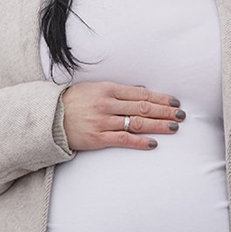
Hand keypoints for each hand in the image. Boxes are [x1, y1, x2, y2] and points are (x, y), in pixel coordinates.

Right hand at [60, 82, 184, 151]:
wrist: (50, 117)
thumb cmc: (73, 101)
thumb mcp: (95, 88)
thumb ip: (117, 91)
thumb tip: (141, 92)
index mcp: (108, 89)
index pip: (141, 94)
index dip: (160, 98)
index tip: (174, 102)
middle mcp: (107, 104)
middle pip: (143, 108)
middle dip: (165, 111)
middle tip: (181, 115)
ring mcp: (103, 122)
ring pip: (137, 123)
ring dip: (158, 125)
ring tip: (174, 127)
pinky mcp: (98, 138)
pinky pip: (124, 140)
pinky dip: (140, 141)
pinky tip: (153, 143)